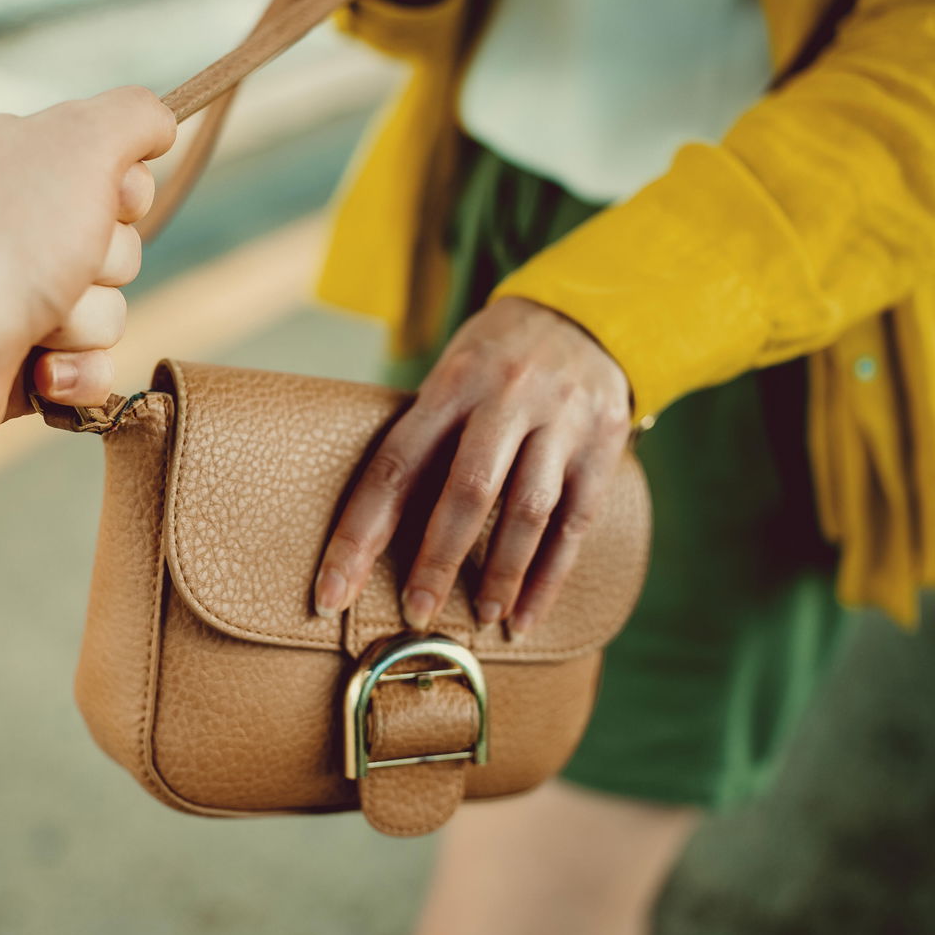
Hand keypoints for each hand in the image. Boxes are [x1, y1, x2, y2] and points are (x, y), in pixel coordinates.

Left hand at [0, 86, 174, 457]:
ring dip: (85, 323)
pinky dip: (73, 374)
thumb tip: (162, 123)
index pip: (116, 178)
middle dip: (105, 263)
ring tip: (34, 322)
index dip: (127, 193)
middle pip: (118, 251)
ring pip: (107, 316)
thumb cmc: (8, 229)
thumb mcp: (83, 139)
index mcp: (19, 167)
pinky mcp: (14, 371)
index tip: (109, 196)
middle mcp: (12, 231)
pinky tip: (39, 371)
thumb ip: (134, 115)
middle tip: (62, 263)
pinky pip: (86, 374)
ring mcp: (12, 304)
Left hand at [313, 297, 631, 636]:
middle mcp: (507, 398)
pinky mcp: (602, 446)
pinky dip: (548, 577)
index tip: (332, 589)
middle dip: (436, 561)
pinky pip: (575, 523)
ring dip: (499, 574)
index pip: (394, 465)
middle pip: (466, 491)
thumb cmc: (494, 358)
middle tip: (415, 615)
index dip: (359, 533)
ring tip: (478, 619)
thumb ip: (421, 434)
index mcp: (451, 382)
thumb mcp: (450, 373)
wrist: (586, 314)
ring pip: (526, 511)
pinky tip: (525, 616)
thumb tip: (368, 528)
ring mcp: (560, 422)